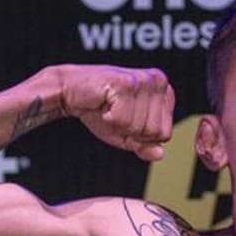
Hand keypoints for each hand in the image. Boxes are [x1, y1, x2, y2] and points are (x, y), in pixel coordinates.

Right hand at [58, 65, 174, 161]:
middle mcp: (158, 82)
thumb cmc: (100, 109)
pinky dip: (109, 118)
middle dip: (130, 131)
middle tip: (116, 114)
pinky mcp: (125, 82)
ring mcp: (143, 80)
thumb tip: (159, 154)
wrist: (70, 90)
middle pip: (154, 131)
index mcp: (165, 92)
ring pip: (139, 126)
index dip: (141, 137)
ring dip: (118, 124)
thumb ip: (144, 145)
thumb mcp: (127, 134)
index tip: (127, 120)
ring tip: (109, 107)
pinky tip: (103, 104)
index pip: (165, 134)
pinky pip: (123, 119)